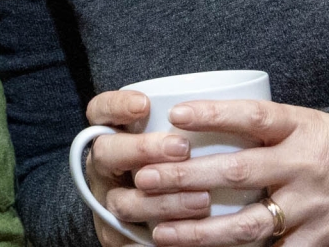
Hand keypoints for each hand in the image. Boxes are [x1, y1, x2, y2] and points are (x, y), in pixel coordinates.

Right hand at [83, 91, 211, 246]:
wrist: (160, 220)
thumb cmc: (176, 167)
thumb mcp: (172, 138)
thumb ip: (186, 124)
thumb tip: (229, 97)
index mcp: (111, 136)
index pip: (99, 112)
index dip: (116, 105)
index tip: (144, 103)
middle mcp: (103, 169)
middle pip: (105, 152)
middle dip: (142, 148)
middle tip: (181, 148)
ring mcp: (107, 202)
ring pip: (123, 202)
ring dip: (163, 200)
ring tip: (203, 200)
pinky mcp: (116, 237)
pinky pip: (130, 241)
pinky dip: (160, 238)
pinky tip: (188, 234)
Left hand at [131, 99, 328, 246]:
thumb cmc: (318, 145)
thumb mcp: (297, 122)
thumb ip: (255, 124)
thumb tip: (183, 117)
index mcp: (299, 127)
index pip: (253, 116)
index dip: (214, 114)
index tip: (174, 115)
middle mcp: (306, 165)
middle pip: (239, 172)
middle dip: (186, 177)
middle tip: (145, 179)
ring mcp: (312, 207)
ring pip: (249, 224)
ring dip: (200, 232)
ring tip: (161, 231)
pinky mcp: (319, 241)